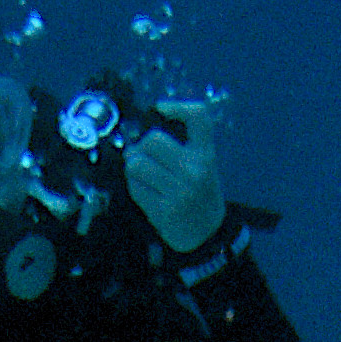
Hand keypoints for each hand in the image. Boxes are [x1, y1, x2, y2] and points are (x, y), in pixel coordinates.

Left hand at [122, 98, 227, 254]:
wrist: (207, 235)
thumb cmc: (200, 193)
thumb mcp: (203, 164)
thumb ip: (183, 145)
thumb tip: (139, 134)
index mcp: (206, 154)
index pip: (198, 116)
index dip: (177, 106)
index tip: (160, 108)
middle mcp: (194, 170)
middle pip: (153, 139)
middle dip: (141, 146)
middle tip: (142, 155)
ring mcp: (179, 192)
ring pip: (138, 164)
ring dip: (133, 167)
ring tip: (141, 174)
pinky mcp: (164, 211)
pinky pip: (135, 188)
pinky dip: (134, 186)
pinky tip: (143, 190)